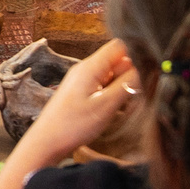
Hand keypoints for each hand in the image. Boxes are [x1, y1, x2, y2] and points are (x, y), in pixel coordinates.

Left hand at [15, 40, 138, 162]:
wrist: (48, 142)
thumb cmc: (72, 125)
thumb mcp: (106, 105)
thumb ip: (126, 85)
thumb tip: (142, 70)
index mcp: (90, 67)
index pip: (119, 46)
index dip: (134, 58)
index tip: (141, 78)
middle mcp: (86, 69)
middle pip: (117, 62)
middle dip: (128, 78)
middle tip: (129, 100)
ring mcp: (83, 80)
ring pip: (112, 76)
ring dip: (120, 90)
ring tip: (117, 109)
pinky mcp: (81, 92)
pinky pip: (103, 87)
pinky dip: (111, 97)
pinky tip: (109, 112)